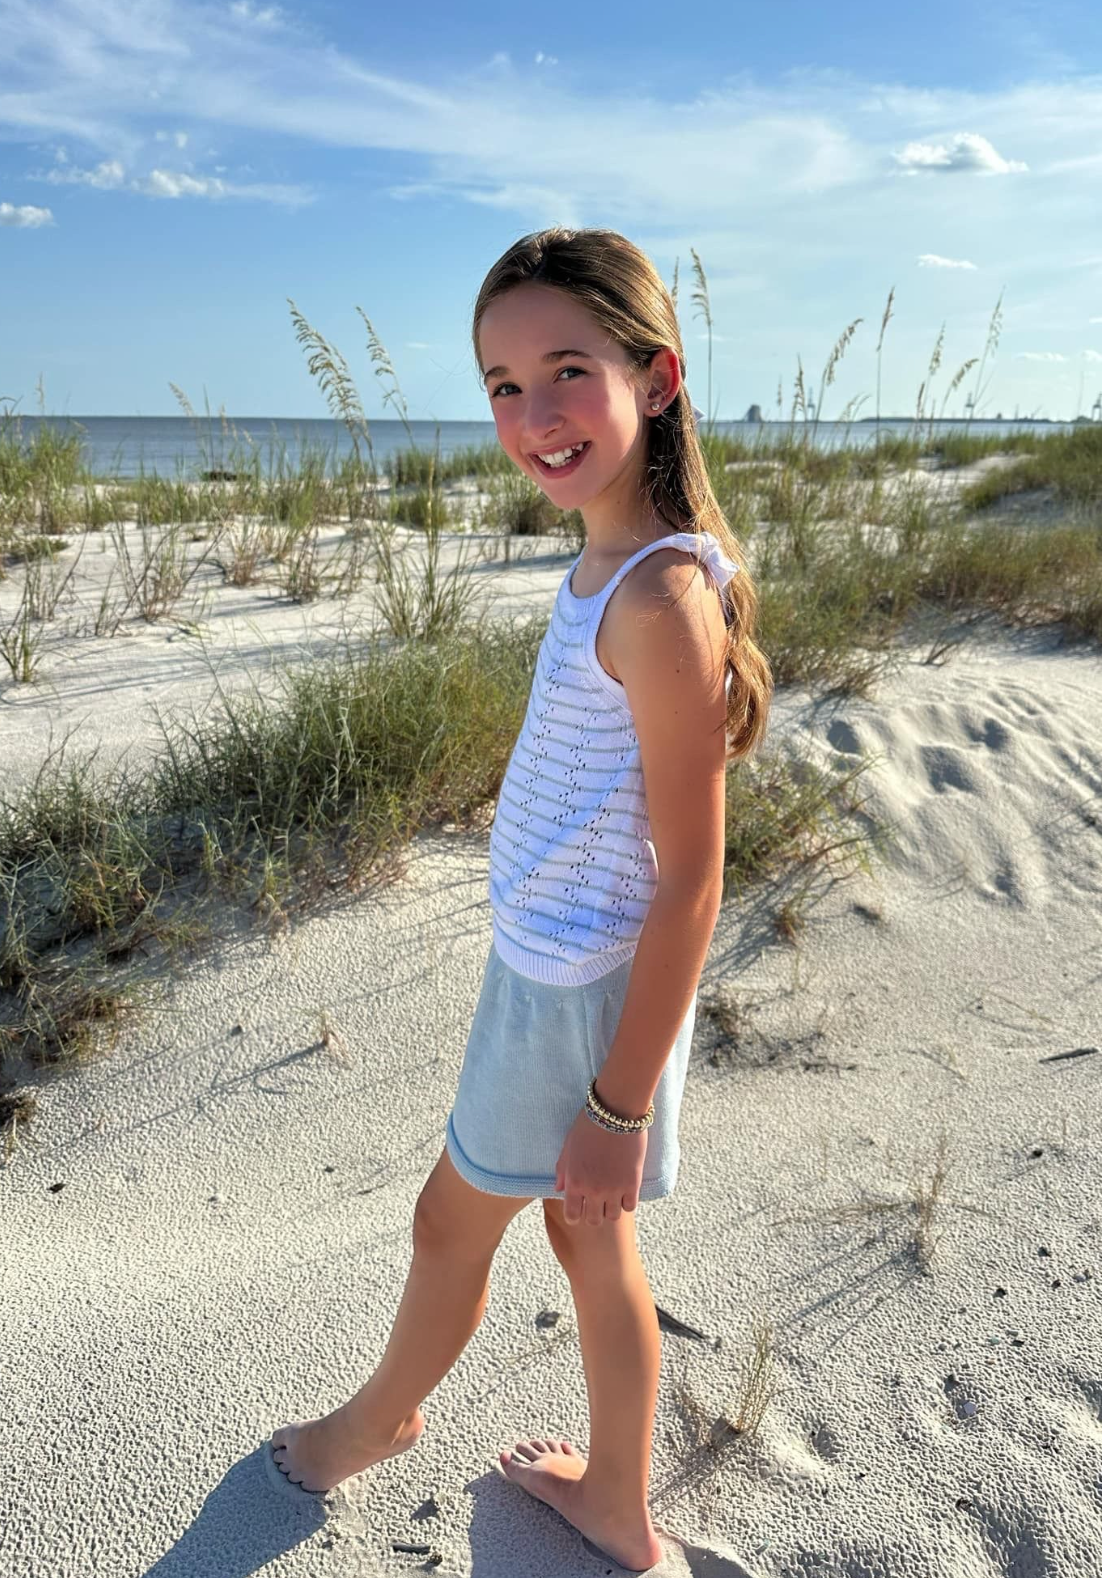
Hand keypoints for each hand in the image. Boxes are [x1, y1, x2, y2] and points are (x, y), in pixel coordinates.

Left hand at [554, 1107, 647, 1225]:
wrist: (615, 1112)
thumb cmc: (588, 1126)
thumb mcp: (568, 1146)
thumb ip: (563, 1170)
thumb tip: (558, 1189)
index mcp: (574, 1182)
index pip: (572, 1215)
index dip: (575, 1215)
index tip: (579, 1208)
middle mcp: (593, 1190)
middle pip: (594, 1220)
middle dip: (593, 1213)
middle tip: (596, 1201)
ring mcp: (614, 1189)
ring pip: (612, 1216)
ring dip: (611, 1208)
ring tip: (612, 1195)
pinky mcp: (633, 1184)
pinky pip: (630, 1207)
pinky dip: (627, 1202)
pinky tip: (624, 1190)